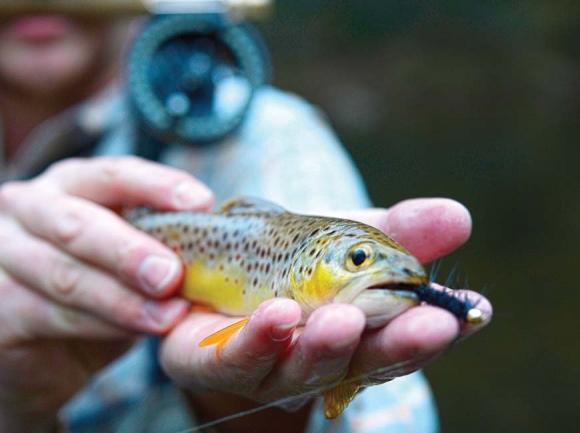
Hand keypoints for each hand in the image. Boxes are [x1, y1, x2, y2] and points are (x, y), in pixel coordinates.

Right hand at [0, 156, 212, 431]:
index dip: (157, 186)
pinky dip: (100, 324)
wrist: (44, 346)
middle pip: (78, 224)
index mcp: (72, 185)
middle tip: (172, 275)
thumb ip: (157, 241)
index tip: (201, 202)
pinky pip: (51, 314)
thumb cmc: (99, 284)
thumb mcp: (128, 254)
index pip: (114, 174)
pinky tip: (135, 332)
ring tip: (169, 316)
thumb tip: (217, 238)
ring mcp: (5, 253)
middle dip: (129, 250)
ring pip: (66, 275)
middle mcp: (31, 208)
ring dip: (122, 299)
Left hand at [159, 198, 491, 430]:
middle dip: (394, 345)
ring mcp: (269, 366)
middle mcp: (319, 358)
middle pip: (361, 360)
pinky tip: (278, 314)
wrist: (209, 271)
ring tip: (342, 318)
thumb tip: (459, 216)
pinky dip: (261, 338)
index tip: (472, 313)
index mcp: (354, 333)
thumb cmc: (285, 263)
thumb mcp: (340, 238)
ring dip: (326, 345)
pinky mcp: (218, 362)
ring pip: (302, 366)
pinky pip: (239, 357)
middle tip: (429, 324)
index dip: (433, 328)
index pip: (399, 338)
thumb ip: (394, 231)